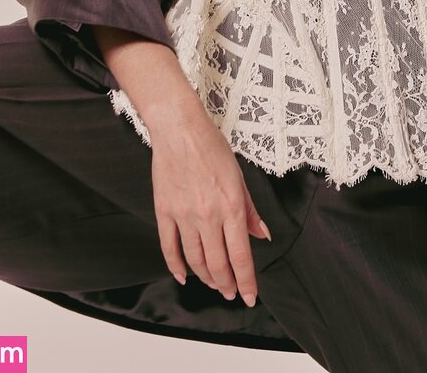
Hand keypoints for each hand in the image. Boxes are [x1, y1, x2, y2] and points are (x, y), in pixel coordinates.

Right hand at [147, 92, 271, 307]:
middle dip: (226, 284)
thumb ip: (250, 210)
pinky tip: (183, 275)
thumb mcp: (238, 176)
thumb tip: (262, 236)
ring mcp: (184, 215)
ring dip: (205, 277)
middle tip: (231, 293)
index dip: (246, 281)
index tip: (250, 297)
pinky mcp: (164, 211)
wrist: (179, 128)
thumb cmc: (211, 147)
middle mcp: (208, 215)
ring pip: (195, 259)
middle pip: (217, 263)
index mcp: (231, 206)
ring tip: (213, 283)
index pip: (240, 256)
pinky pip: (169, 247)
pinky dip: (176, 266)